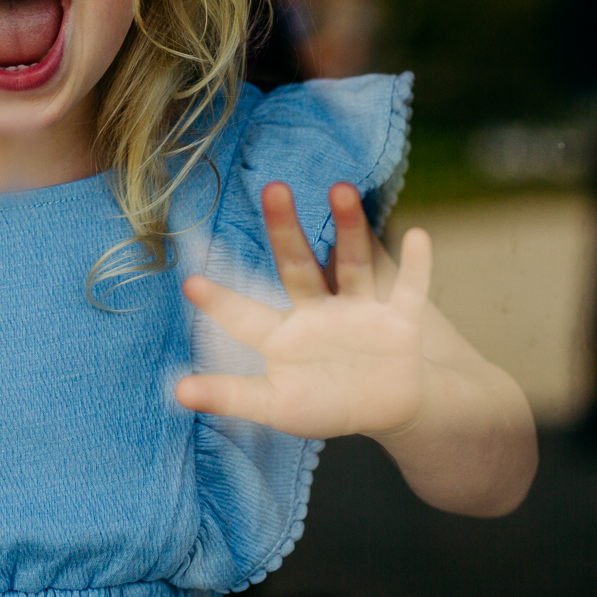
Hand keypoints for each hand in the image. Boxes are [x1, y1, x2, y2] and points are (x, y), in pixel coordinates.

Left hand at [175, 182, 434, 440]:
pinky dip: (416, 266)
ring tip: (341, 189)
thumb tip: (179, 392)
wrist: (386, 408)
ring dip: (350, 228)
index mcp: (282, 335)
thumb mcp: (276, 406)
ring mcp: (358, 312)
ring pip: (352, 264)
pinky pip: (409, 289)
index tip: (190, 283)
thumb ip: (232, 396)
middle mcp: (317, 311)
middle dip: (285, 230)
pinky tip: (417, 235)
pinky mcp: (398, 320)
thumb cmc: (324, 403)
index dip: (221, 303)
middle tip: (274, 188)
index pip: (245, 316)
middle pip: (297, 266)